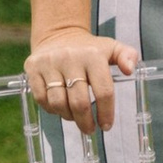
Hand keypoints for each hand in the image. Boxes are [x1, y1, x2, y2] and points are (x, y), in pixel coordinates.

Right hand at [26, 31, 142, 132]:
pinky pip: (41, 98)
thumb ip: (128, 56)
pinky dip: (51, 109)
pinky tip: (59, 108)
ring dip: (68, 116)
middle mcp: (70, 57)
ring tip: (74, 117)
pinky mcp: (33, 68)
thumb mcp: (112, 48)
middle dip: (85, 122)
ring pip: (58, 103)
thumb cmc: (89, 49)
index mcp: (93, 55)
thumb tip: (130, 70)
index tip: (106, 125)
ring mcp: (49, 62)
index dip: (106, 113)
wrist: (58, 34)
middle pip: (79, 102)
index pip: (103, 91)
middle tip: (89, 129)